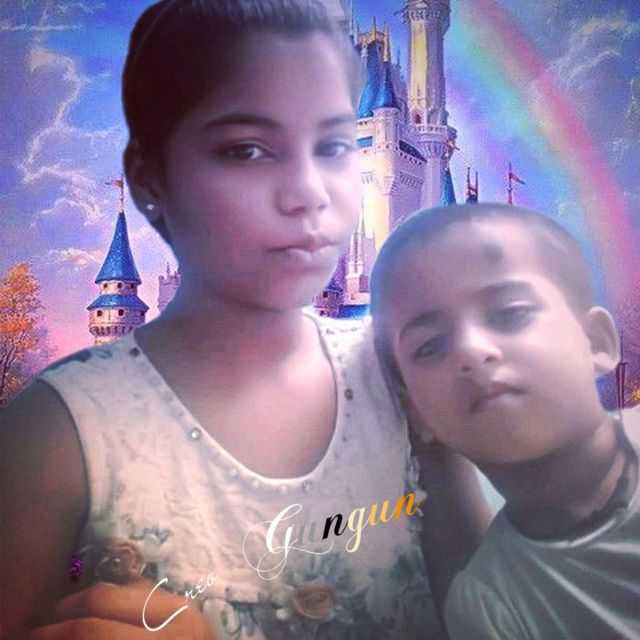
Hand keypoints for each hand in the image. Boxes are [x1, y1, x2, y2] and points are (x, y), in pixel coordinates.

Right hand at [24, 579, 216, 639]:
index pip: (91, 631)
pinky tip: (88, 616)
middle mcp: (175, 617)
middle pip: (102, 598)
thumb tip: (60, 639)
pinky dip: (107, 602)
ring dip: (79, 603)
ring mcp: (184, 605)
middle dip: (57, 614)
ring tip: (54, 623)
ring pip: (119, 588)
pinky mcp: (186, 603)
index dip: (49, 636)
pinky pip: (138, 592)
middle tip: (30, 632)